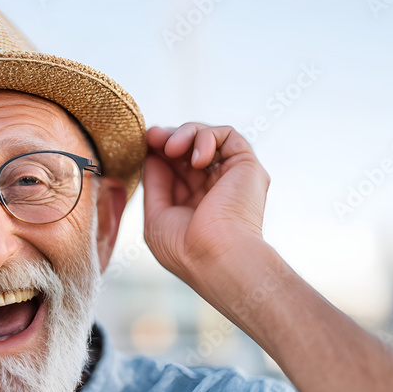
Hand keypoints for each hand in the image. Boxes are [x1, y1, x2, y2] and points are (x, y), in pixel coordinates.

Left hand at [142, 123, 269, 287]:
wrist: (216, 258)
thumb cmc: (184, 248)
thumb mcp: (156, 215)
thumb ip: (155, 183)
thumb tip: (151, 154)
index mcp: (193, 202)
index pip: (174, 166)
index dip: (158, 150)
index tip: (145, 141)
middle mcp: (213, 188)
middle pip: (189, 148)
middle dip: (168, 137)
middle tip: (153, 137)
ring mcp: (230, 176)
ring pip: (207, 137)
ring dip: (185, 134)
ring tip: (172, 148)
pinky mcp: (247, 166)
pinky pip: (228, 135)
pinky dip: (207, 137)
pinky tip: (197, 160)